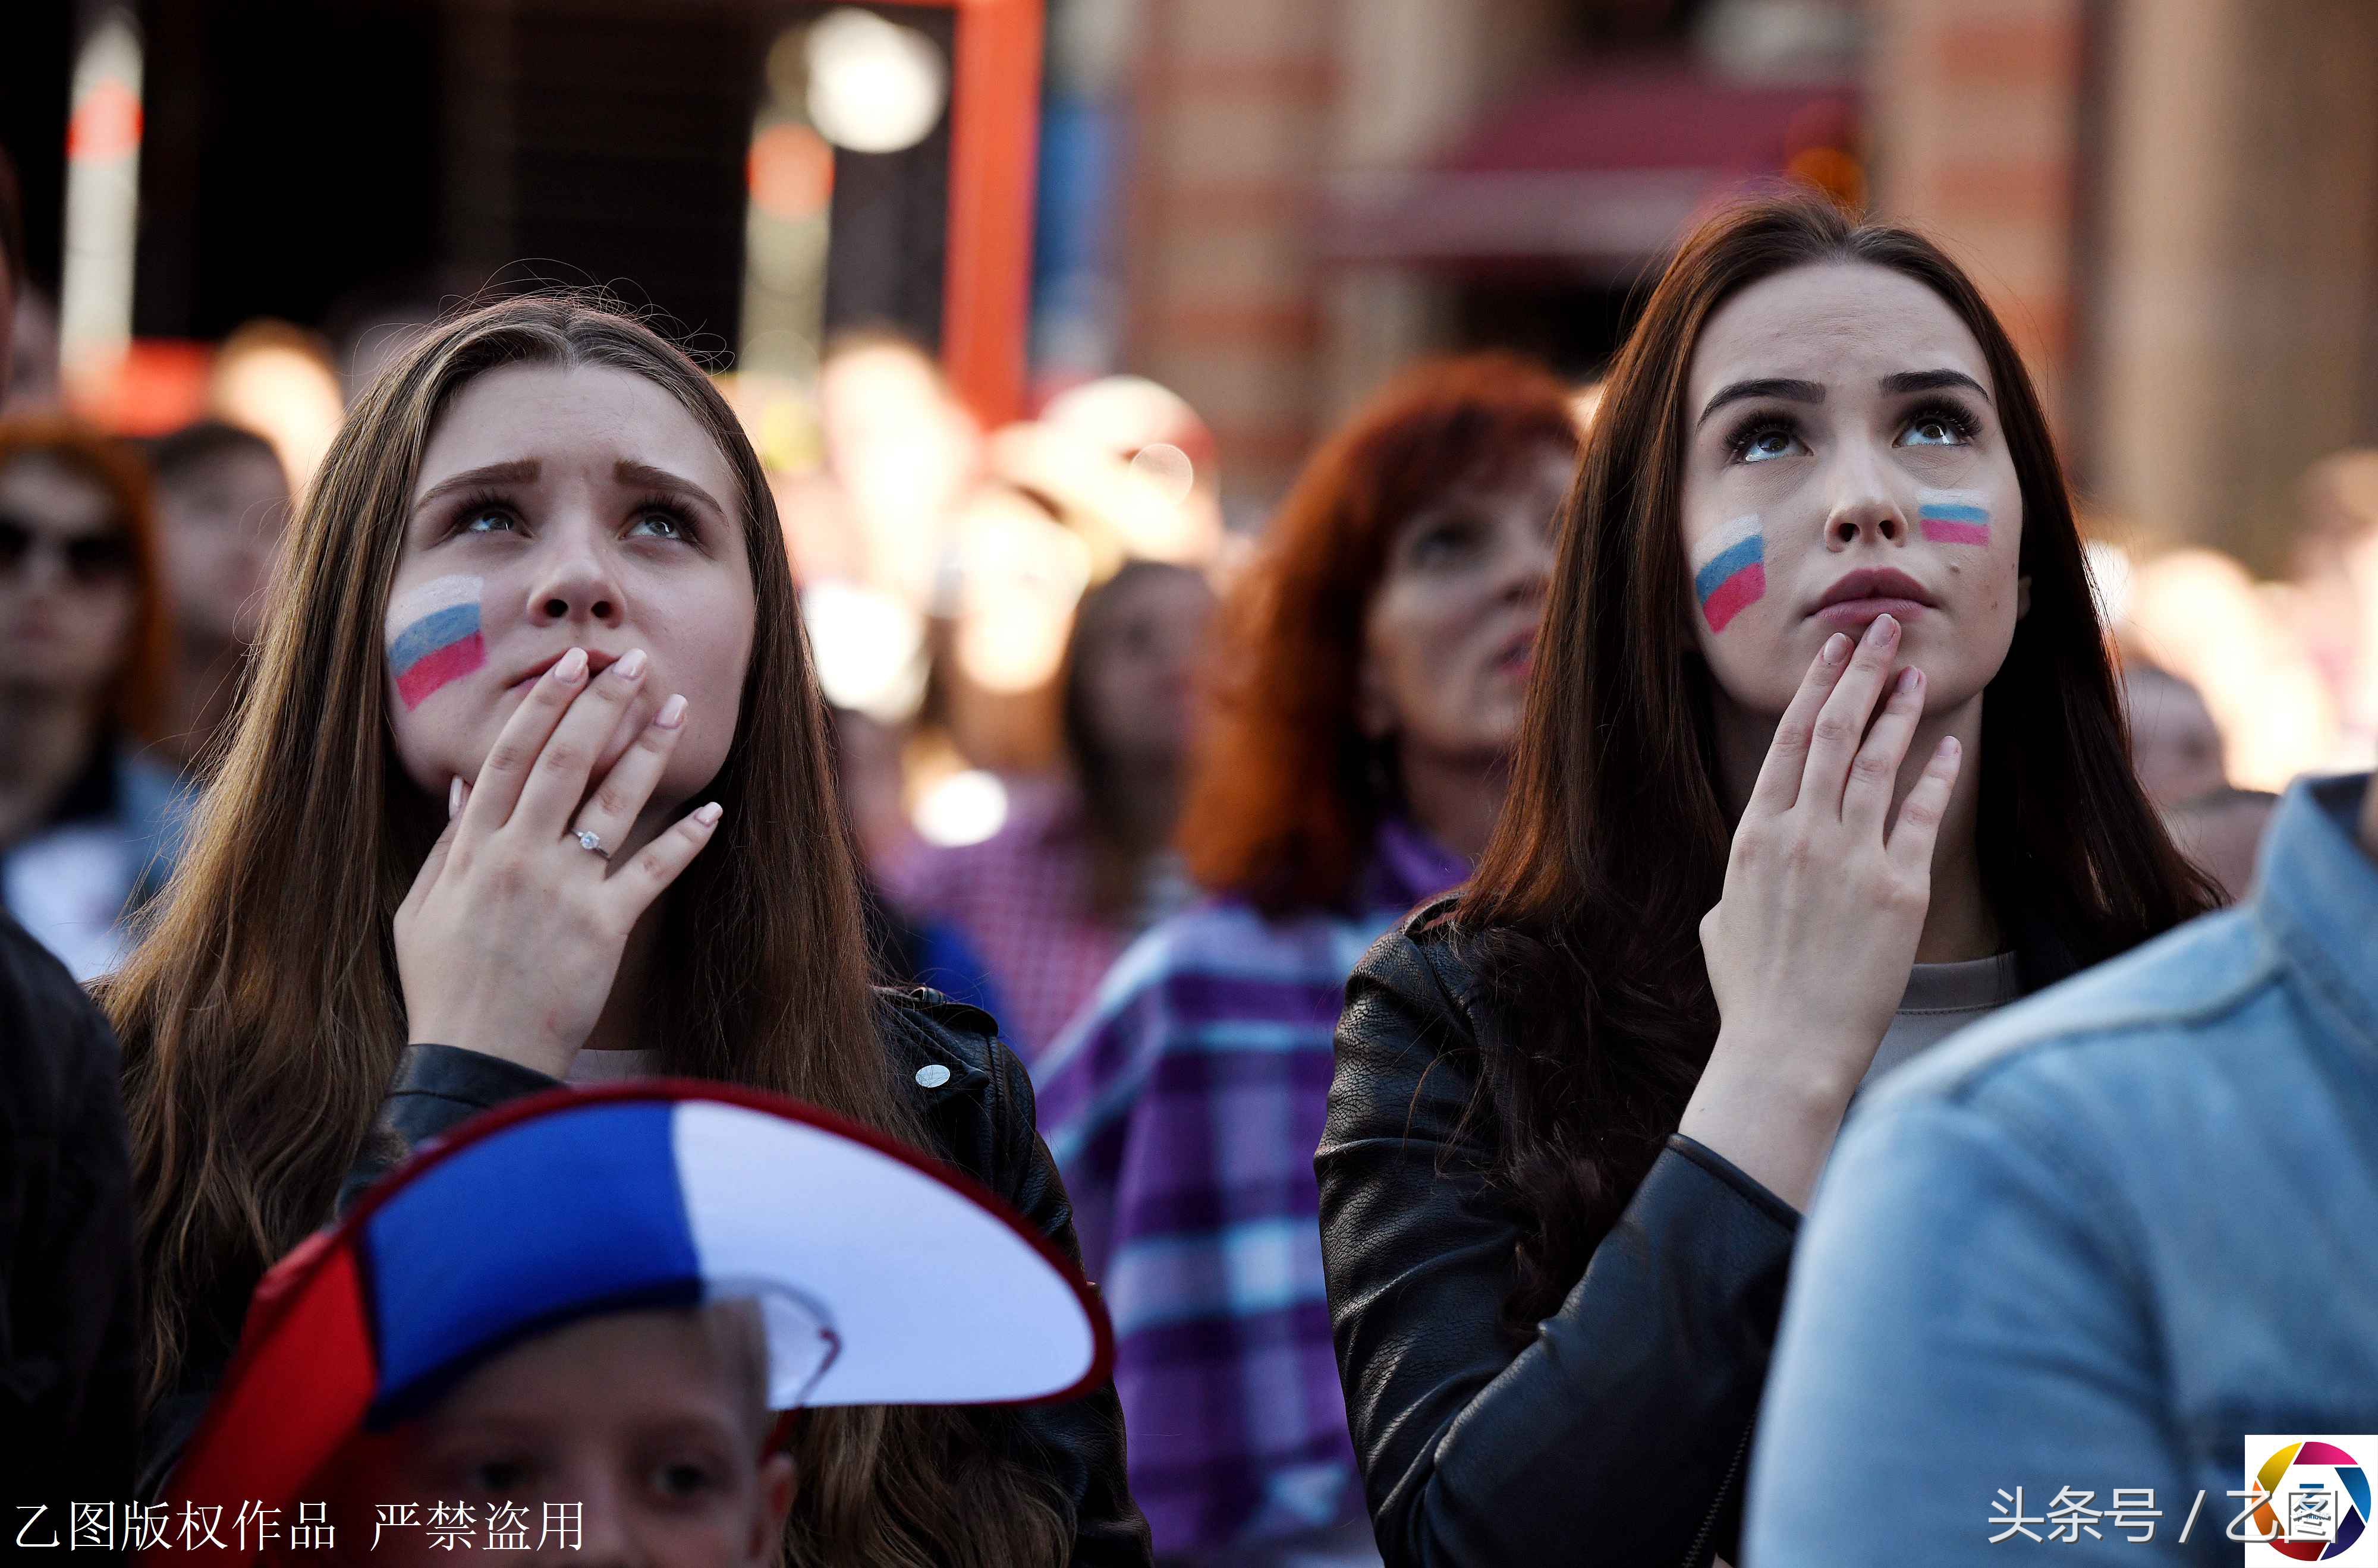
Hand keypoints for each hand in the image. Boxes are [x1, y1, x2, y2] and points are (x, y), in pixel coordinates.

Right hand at [393, 646, 724, 1078]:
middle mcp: (520, 858)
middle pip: (565, 761)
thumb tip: (464, 785)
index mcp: (475, 849)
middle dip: (602, 704)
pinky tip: (712, 807)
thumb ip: (448, 845)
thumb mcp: (422, 912)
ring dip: (648, 750)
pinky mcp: (605, 927)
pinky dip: (686, 838)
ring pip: (612, 801)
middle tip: (633, 660)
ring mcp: (564, 891)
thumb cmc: (444, 988)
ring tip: (677, 707)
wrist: (474, 1061)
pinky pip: (652, 871)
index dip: (544, 704)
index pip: (511, 756)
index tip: (571, 663)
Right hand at [1681, 613, 1960, 1204]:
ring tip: (1917, 673)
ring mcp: (1848, 858)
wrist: (1785, 1050)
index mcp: (1754, 837)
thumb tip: (1745, 884)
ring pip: (1877, 762)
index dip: (1815, 690)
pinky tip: (1950, 747)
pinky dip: (1936, 777)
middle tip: (1882, 630)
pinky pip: (1921, 817)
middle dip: (1859, 673)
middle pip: (1833, 733)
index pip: (1787, 743)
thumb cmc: (1751, 998)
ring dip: (1899, 711)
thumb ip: (1741, 888)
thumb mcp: (1723, 927)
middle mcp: (1799, 836)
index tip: (1834, 653)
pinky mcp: (1897, 890)